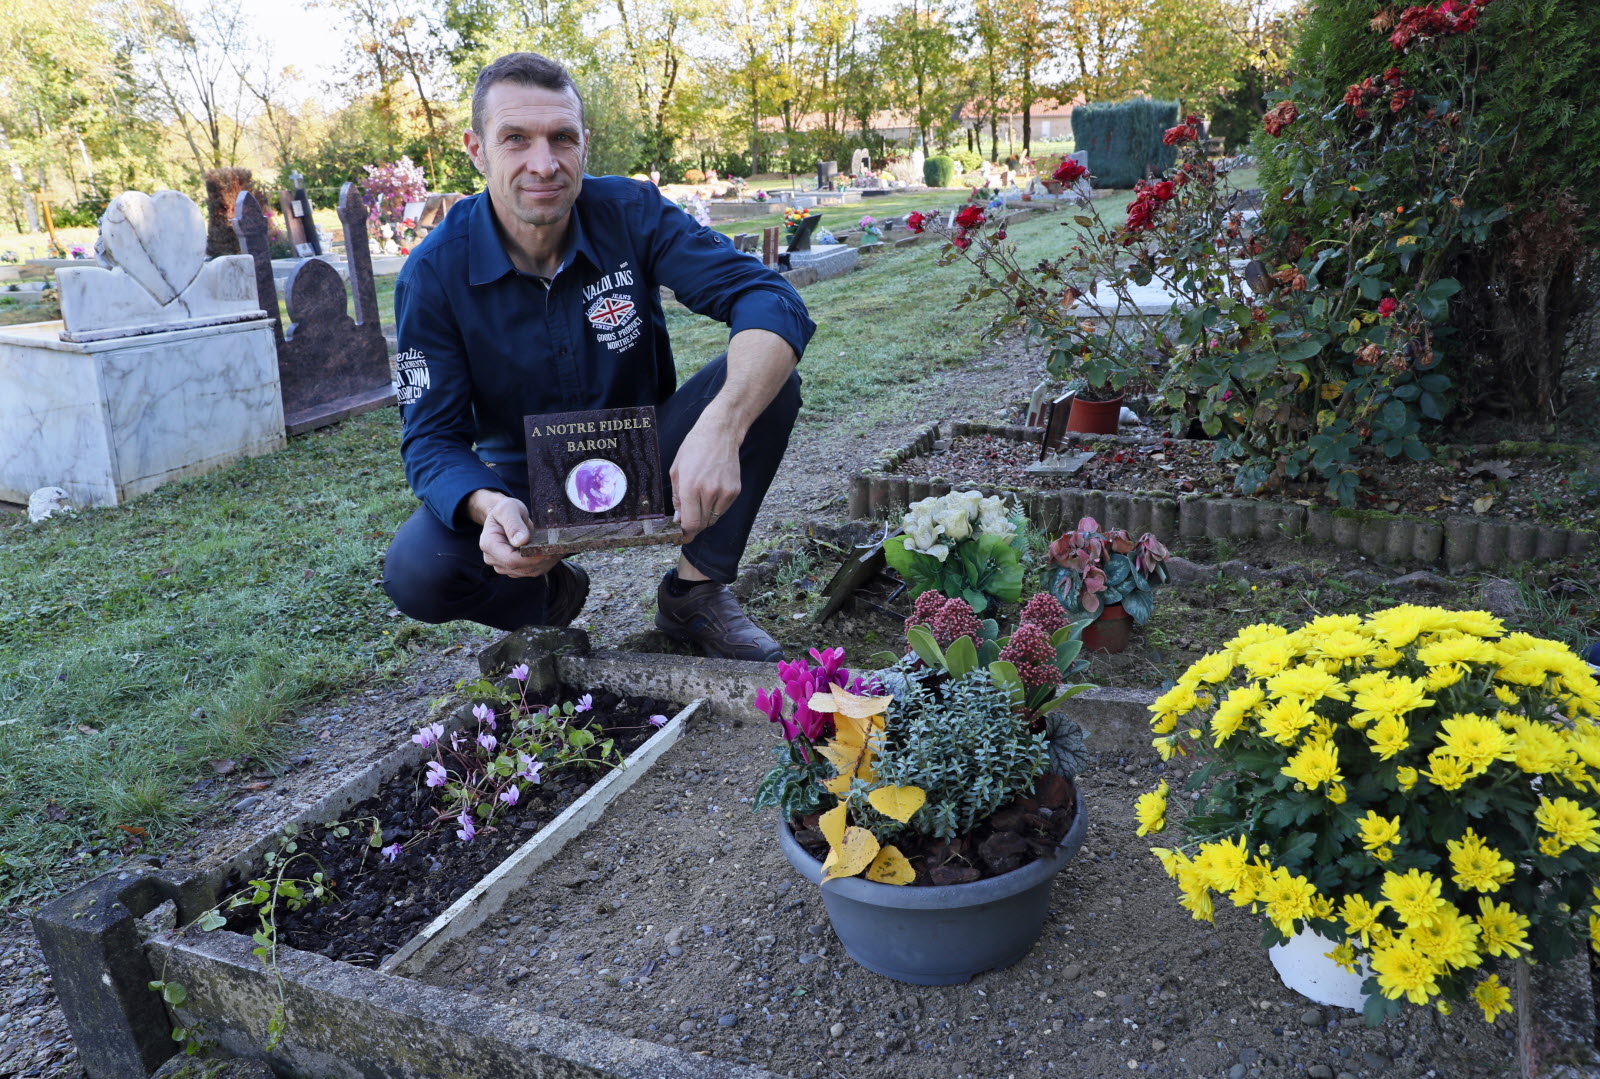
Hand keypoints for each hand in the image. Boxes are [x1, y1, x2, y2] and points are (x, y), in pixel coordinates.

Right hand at [470, 491, 561, 577]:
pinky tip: (554, 553)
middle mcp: (493, 559)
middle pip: (521, 568)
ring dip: (546, 562)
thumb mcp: (508, 509)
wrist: (506, 516)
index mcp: (488, 544)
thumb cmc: (506, 510)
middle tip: (558, 548)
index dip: (530, 558)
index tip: (546, 549)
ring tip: (559, 549)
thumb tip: (521, 541)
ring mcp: (504, 566)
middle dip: (541, 560)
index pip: (510, 559)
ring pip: (529, 571)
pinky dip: (545, 563)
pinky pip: (532, 570)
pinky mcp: (515, 568)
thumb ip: (513, 524)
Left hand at [670, 415, 740, 539]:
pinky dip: (715, 507)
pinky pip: (723, 509)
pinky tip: (711, 492)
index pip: (690, 524)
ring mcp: (725, 492)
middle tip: (688, 519)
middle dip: (693, 526)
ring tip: (700, 499)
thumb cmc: (694, 449)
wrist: (720, 434)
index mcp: (690, 487)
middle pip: (702, 524)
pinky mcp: (735, 491)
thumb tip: (679, 520)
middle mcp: (709, 492)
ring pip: (713, 519)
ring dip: (704, 516)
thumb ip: (677, 498)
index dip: (685, 535)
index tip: (682, 538)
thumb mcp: (676, 471)